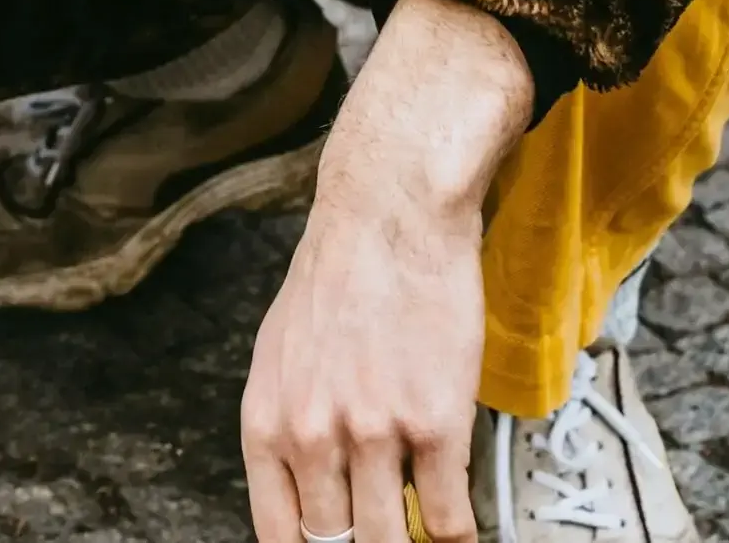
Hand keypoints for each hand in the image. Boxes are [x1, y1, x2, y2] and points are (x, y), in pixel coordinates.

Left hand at [240, 0, 529, 542]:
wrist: (389, 217)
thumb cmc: (336, 279)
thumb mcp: (281, 357)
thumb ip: (289, 426)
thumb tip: (303, 488)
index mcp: (267, 424)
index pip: (279, 534)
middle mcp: (313, 438)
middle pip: (337, 541)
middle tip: (383, 535)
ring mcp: (375, 435)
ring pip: (390, 538)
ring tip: (423, 536)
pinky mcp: (435, 425)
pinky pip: (450, 515)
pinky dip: (458, 535)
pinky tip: (462, 531)